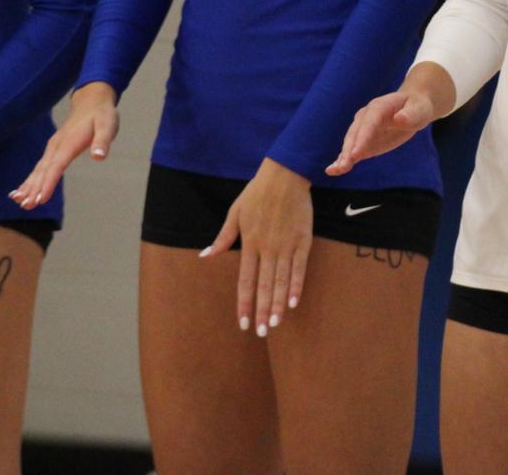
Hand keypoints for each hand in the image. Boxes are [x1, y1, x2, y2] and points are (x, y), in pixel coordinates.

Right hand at [12, 82, 118, 209]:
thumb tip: (98, 156)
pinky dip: (30, 179)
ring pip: (39, 169)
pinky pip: (40, 167)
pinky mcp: (52, 150)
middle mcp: (57, 146)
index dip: (48, 182)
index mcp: (69, 142)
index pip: (57, 165)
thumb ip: (102, 141)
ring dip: (29, 185)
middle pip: (43, 170)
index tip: (40, 199)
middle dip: (33, 188)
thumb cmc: (101, 115)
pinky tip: (21, 191)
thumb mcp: (107, 125)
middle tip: (25, 205)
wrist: (91, 101)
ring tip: (18, 201)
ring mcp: (53, 148)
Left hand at [203, 158, 312, 336]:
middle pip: (263, 286)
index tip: (243, 323)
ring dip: (277, 304)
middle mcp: (267, 248)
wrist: (284, 175)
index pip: (245, 281)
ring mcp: (286, 245)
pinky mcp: (302, 240)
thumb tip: (205, 256)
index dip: (244, 304)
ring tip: (275, 324)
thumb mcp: (235, 213)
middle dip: (261, 311)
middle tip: (261, 332)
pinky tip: (293, 302)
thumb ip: (223, 238)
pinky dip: (296, 286)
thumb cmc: (257, 193)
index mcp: (249, 243)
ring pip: (281, 281)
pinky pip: (299, 268)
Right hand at [327, 63, 454, 176]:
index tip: (357, 153)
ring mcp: (363, 129)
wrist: (412, 108)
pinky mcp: (364, 141)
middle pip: (355, 133)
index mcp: (379, 107)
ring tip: (337, 170)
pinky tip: (333, 171)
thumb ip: (410, 115)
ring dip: (344, 157)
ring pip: (351, 143)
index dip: (363, 137)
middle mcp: (366, 117)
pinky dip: (343, 160)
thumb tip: (399, 119)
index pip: (369, 122)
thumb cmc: (417, 108)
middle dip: (349, 149)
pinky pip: (352, 151)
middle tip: (344, 165)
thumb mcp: (419, 110)